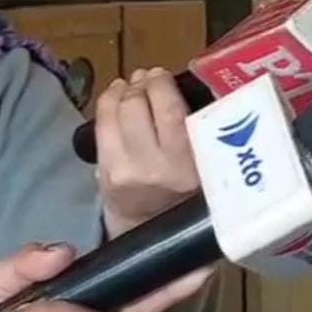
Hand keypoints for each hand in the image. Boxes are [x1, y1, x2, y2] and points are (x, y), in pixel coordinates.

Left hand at [94, 69, 201, 238]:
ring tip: (130, 86)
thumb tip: (194, 91)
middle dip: (140, 84)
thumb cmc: (189, 197)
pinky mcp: (106, 174)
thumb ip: (207, 136)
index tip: (162, 75)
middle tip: (146, 78)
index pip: (171, 110)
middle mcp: (158, 166)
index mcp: (192, 164)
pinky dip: (106, 107)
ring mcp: (127, 170)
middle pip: (138, 106)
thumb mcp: (210, 169)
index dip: (161, 84)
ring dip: (121, 92)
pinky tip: (114, 99)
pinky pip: (101, 129)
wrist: (155, 236)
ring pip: (117, 113)